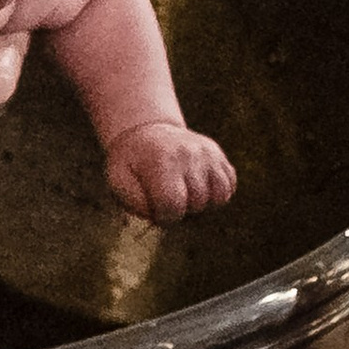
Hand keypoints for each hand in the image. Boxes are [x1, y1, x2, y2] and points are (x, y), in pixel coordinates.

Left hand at [105, 118, 234, 221]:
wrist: (146, 132)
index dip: (164, 217)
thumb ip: (136, 202)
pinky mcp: (218, 155)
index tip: (156, 210)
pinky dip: (216, 194)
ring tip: (184, 194)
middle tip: (167, 197)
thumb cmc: (131, 162)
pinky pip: (229, 186)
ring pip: (219, 197)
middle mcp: (190, 154)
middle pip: (197, 203)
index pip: (173, 204)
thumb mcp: (119, 179)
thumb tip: (160, 216)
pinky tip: (197, 186)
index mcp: (163, 160)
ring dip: (202, 203)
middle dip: (182, 210)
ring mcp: (208, 153)